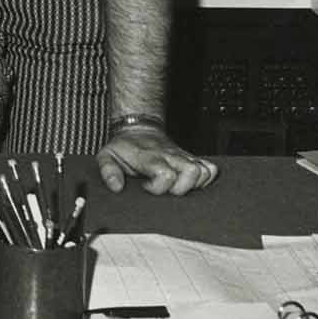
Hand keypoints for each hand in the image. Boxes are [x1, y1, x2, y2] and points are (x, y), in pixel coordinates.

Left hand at [97, 124, 217, 194]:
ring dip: (194, 184)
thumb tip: (116, 187)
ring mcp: (182, 156)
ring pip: (203, 171)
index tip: (146, 187)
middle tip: (165, 189)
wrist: (137, 129)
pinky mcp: (191, 158)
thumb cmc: (124, 147)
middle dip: (180, 189)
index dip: (158, 188)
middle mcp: (170, 156)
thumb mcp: (107, 156)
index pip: (166, 175)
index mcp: (150, 157)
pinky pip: (209, 169)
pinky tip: (190, 183)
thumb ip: (108, 171)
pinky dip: (205, 179)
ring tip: (176, 186)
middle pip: (191, 173)